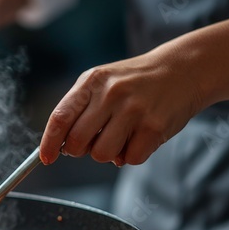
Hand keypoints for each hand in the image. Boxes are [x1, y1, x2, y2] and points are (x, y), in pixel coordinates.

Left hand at [38, 48, 207, 165]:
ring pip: (102, 154)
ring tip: (123, 135)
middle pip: (77, 142)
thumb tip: (62, 146)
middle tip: (96, 140)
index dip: (48, 143)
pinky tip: (141, 137)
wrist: (183, 70)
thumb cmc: (136, 81)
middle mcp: (111, 93)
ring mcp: (133, 110)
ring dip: (109, 153)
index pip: (60, 117)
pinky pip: (130, 159)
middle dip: (82, 150)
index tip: (45, 158)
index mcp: (93, 81)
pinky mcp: (154, 127)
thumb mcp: (104, 82)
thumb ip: (81, 109)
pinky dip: (133, 155)